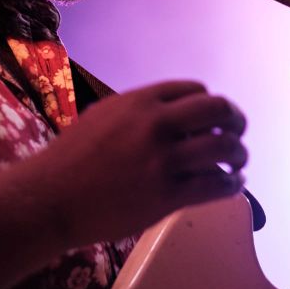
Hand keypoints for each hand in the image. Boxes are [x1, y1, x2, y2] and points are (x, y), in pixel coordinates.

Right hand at [28, 80, 247, 250]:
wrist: (51, 197)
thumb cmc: (69, 158)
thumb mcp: (101, 115)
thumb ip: (135, 110)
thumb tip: (165, 113)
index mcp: (140, 101)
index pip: (196, 90)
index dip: (210, 104)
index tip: (214, 117)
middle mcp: (157, 125)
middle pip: (219, 110)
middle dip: (236, 120)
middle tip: (237, 132)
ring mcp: (164, 161)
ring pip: (225, 149)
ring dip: (238, 155)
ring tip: (237, 162)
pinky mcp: (167, 196)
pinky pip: (216, 185)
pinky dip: (231, 184)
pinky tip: (230, 184)